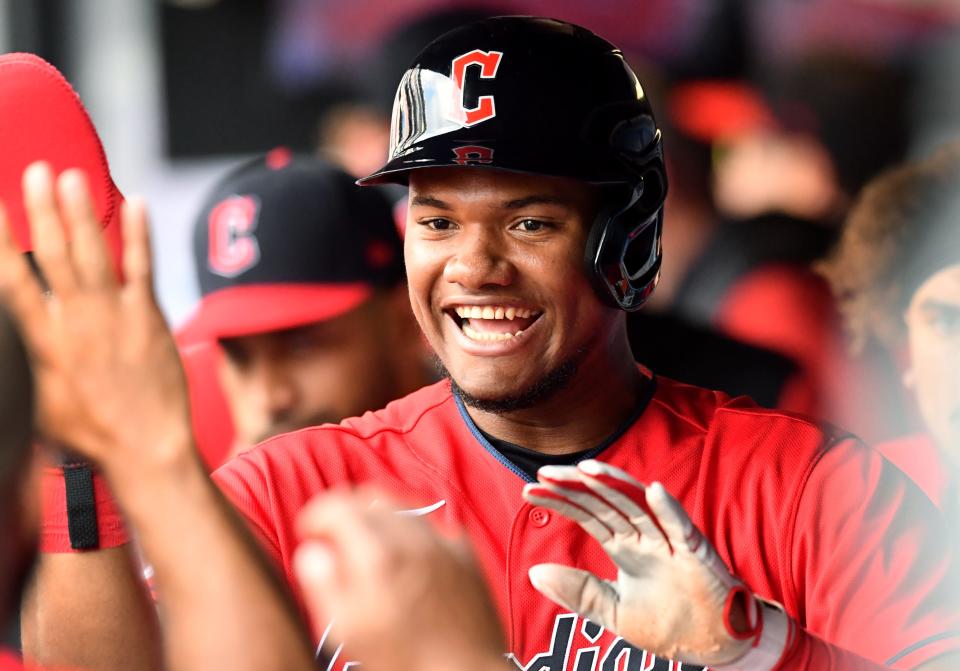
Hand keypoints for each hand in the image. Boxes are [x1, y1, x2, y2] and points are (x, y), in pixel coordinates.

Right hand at [0, 163, 191, 473]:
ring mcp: (115, 316)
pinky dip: (139, 234)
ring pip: (94, 253)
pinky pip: (143, 267)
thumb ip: (32, 366)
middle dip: (42, 210)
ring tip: (71, 176)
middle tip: (36, 172)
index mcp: (45, 343)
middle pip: (53, 255)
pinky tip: (137, 204)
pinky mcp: (149, 318)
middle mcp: (76, 322)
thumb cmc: (93, 435)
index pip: (13, 282)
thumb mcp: (43, 406)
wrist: (146, 447)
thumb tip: (18, 345)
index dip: (1, 241)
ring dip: (82, 212)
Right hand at [293, 489, 507, 670]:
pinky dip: (412, 531)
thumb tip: (312, 552)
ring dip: (378, 517)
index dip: (316, 515)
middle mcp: (412, 539)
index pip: (338, 506)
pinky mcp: (465, 553)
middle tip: (334, 536)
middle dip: (345, 512)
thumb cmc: (406, 660)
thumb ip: (323, 583)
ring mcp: (443, 542)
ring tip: (367, 544)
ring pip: (402, 507)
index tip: (309, 532)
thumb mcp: (347, 629)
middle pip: (369, 500)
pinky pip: (432, 525)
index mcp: (377, 554)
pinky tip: (407, 555)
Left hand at [523, 460, 784, 667]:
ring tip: (585, 469)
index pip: (587, 514)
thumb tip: (534, 572)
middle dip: (576, 486)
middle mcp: (644, 535)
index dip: (561, 501)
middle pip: (605, 501)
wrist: (713, 643)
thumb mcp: (612, 610)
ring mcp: (669, 540)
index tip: (529, 490)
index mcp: (624, 545)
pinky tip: (654, 490)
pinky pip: (682, 527)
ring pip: (638, 505)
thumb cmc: (667, 624)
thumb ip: (577, 591)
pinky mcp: (696, 553)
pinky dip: (669, 509)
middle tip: (545, 472)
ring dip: (614, 485)